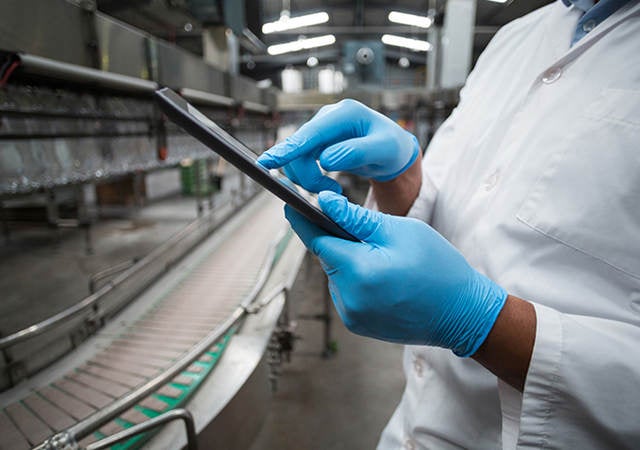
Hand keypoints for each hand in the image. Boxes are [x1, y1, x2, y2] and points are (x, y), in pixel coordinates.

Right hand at [257, 99, 419, 192]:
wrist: (392, 150)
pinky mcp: (316, 141)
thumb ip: (356, 153)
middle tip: (333, 193)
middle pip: (300, 150)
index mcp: (345, 114)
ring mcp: (320, 129)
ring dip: (310, 180)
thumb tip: (325, 160)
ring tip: (335, 190)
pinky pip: (302, 162)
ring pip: (297, 159)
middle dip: (309, 177)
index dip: (288, 150)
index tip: (266, 162)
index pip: (310, 134)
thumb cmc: (391, 147)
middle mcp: (328, 117)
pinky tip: (329, 184)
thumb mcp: (383, 150)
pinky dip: (311, 178)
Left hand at [286, 191, 507, 355]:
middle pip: (327, 257)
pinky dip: (355, 280)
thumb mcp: (400, 232)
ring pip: (336, 275)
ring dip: (348, 261)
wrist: (462, 313)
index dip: (303, 221)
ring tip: (382, 258)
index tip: (289, 206)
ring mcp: (352, 316)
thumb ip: (357, 219)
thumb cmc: (438, 268)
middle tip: (364, 231)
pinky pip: (346, 292)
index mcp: (359, 271)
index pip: (317, 240)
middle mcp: (349, 298)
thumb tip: (325, 204)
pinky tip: (381, 277)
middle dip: (339, 241)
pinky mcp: (358, 325)